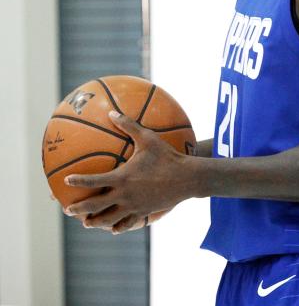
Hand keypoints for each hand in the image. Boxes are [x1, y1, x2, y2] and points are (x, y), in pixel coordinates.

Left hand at [63, 111, 193, 233]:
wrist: (188, 177)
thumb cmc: (168, 156)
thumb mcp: (148, 138)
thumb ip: (129, 126)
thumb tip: (112, 112)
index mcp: (122, 178)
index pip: (93, 181)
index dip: (78, 181)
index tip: (66, 180)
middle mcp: (124, 195)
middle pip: (95, 206)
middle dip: (79, 209)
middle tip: (68, 210)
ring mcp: (134, 206)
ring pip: (109, 219)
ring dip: (95, 222)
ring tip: (87, 224)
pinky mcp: (144, 212)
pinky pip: (128, 223)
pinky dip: (118, 227)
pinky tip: (114, 229)